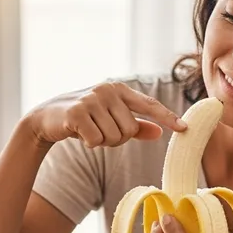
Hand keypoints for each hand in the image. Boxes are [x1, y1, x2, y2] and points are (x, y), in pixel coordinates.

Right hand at [23, 81, 186, 147]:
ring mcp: (92, 99)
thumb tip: (159, 133)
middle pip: (130, 130)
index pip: (149, 105)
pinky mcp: (77, 112)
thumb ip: (136, 126)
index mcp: (120, 90)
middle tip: (100, 132)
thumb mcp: (110, 119)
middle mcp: (108, 90)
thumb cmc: (84, 119)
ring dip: (103, 142)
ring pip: (115, 137)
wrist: (47, 118)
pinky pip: (97, 140)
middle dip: (117, 139)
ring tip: (89, 131)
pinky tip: (79, 134)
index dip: (168, 117)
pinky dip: (90, 143)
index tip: (185, 129)